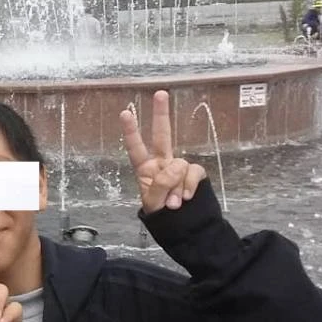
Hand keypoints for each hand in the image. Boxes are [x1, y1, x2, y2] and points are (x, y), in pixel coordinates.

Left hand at [120, 91, 207, 213]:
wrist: (186, 228)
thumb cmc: (163, 216)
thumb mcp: (154, 204)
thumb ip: (161, 185)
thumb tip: (177, 170)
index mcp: (144, 169)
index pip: (135, 148)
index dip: (131, 131)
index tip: (125, 113)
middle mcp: (162, 163)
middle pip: (162, 135)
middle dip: (161, 114)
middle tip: (160, 93)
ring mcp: (179, 167)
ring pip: (180, 164)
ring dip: (177, 186)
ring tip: (174, 203)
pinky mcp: (195, 173)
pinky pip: (194, 172)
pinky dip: (190, 186)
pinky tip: (187, 198)